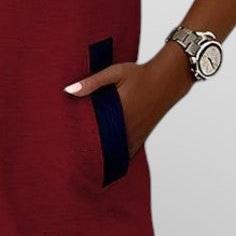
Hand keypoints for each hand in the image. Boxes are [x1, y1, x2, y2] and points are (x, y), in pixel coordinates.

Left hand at [65, 42, 194, 156]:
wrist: (168, 79)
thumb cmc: (139, 74)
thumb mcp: (115, 72)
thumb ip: (92, 82)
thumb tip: (68, 90)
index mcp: (120, 111)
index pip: (94, 131)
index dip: (80, 139)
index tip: (68, 144)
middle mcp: (129, 126)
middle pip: (104, 145)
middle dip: (89, 151)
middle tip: (72, 156)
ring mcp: (137, 133)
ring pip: (116, 153)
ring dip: (103, 157)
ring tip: (85, 163)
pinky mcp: (142, 135)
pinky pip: (128, 153)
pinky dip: (117, 157)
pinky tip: (107, 162)